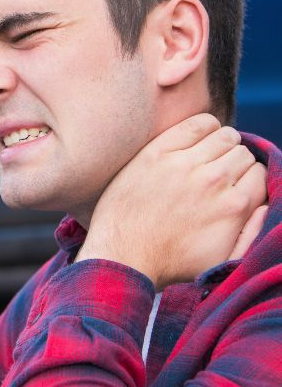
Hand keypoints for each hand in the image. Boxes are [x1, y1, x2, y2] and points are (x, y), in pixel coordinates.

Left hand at [75, 113, 266, 290]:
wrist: (123, 254)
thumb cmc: (172, 262)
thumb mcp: (225, 261)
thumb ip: (253, 233)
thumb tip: (263, 204)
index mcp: (235, 207)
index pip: (260, 173)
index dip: (248, 179)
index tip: (233, 185)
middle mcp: (214, 181)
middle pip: (242, 153)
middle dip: (234, 162)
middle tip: (216, 175)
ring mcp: (184, 164)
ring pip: (224, 136)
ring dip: (221, 144)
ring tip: (206, 158)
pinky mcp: (157, 152)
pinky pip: (195, 124)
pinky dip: (204, 126)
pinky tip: (196, 139)